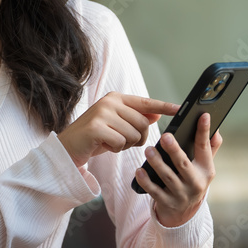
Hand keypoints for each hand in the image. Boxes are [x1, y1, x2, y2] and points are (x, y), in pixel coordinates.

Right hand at [58, 93, 178, 168]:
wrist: (67, 147)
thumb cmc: (95, 137)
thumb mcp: (117, 125)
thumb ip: (135, 118)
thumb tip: (156, 114)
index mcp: (117, 98)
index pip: (145, 102)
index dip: (163, 106)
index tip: (179, 108)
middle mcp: (110, 102)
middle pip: (143, 123)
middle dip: (137, 137)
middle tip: (122, 140)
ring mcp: (102, 113)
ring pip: (133, 134)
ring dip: (125, 144)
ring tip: (110, 141)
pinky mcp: (97, 127)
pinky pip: (121, 142)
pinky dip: (116, 149)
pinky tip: (104, 145)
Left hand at [135, 112, 221, 226]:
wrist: (184, 213)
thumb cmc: (193, 180)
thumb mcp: (205, 167)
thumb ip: (210, 148)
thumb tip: (215, 129)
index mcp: (206, 170)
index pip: (204, 148)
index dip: (204, 131)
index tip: (203, 116)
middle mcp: (195, 183)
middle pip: (184, 164)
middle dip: (174, 150)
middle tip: (165, 136)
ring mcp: (181, 195)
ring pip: (167, 177)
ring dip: (157, 163)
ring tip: (149, 150)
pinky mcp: (167, 203)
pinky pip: (154, 191)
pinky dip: (146, 181)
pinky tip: (140, 170)